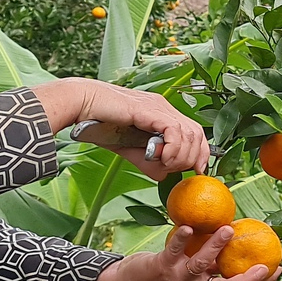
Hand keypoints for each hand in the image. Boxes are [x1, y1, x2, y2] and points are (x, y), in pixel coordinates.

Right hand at [32, 77, 208, 177]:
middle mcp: (164, 108)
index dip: (200, 153)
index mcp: (163, 114)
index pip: (195, 132)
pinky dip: (172, 148)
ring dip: (180, 156)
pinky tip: (160, 156)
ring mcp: (158, 106)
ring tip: (163, 163)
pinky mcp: (149, 109)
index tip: (195, 171)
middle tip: (171, 168)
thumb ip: (147, 161)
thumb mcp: (129, 149)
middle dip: (191, 158)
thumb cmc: (100, 123)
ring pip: (190, 133)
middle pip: (197, 134)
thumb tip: (164, 176)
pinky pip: (174, 131)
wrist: (81, 104)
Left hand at [94, 225, 273, 280]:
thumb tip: (236, 235)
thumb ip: (212, 259)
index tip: (278, 270)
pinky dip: (183, 239)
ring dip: (215, 247)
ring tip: (228, 229)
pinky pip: (175, 251)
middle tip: (266, 265)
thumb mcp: (192, 269)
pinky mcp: (163, 267)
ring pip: (201, 265)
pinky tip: (189, 226)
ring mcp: (179, 278)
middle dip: (248, 280)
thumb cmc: (167, 270)